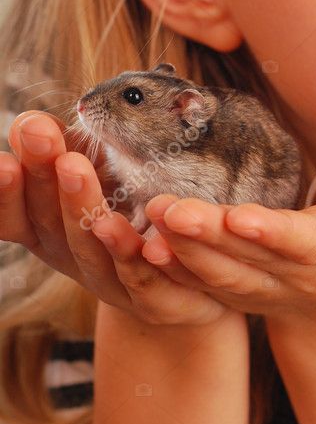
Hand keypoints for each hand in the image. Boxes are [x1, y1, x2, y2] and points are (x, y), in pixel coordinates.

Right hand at [0, 111, 239, 325]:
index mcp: (47, 231)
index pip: (14, 217)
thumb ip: (61, 152)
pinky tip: (138, 228)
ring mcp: (109, 282)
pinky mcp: (152, 301)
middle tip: (42, 136)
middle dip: (43, 180)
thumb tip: (33, 122)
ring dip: (79, 207)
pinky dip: (135, 250)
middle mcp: (70, 257)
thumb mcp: (93, 176)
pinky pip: (143, 279)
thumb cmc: (129, 208)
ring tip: (74, 167)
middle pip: (50, 224)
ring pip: (90, 249)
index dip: (5, 194)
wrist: (189, 281)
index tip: (3, 162)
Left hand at [138, 148, 315, 324]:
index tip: (241, 217)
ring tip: (150, 219)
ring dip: (185, 252)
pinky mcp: (242, 293)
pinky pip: (205, 285)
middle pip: (254, 260)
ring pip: (224, 276)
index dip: (276, 235)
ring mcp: (271, 291)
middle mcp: (306, 276)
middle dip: (210, 237)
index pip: (309, 244)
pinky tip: (142, 246)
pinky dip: (175, 270)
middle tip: (167, 209)